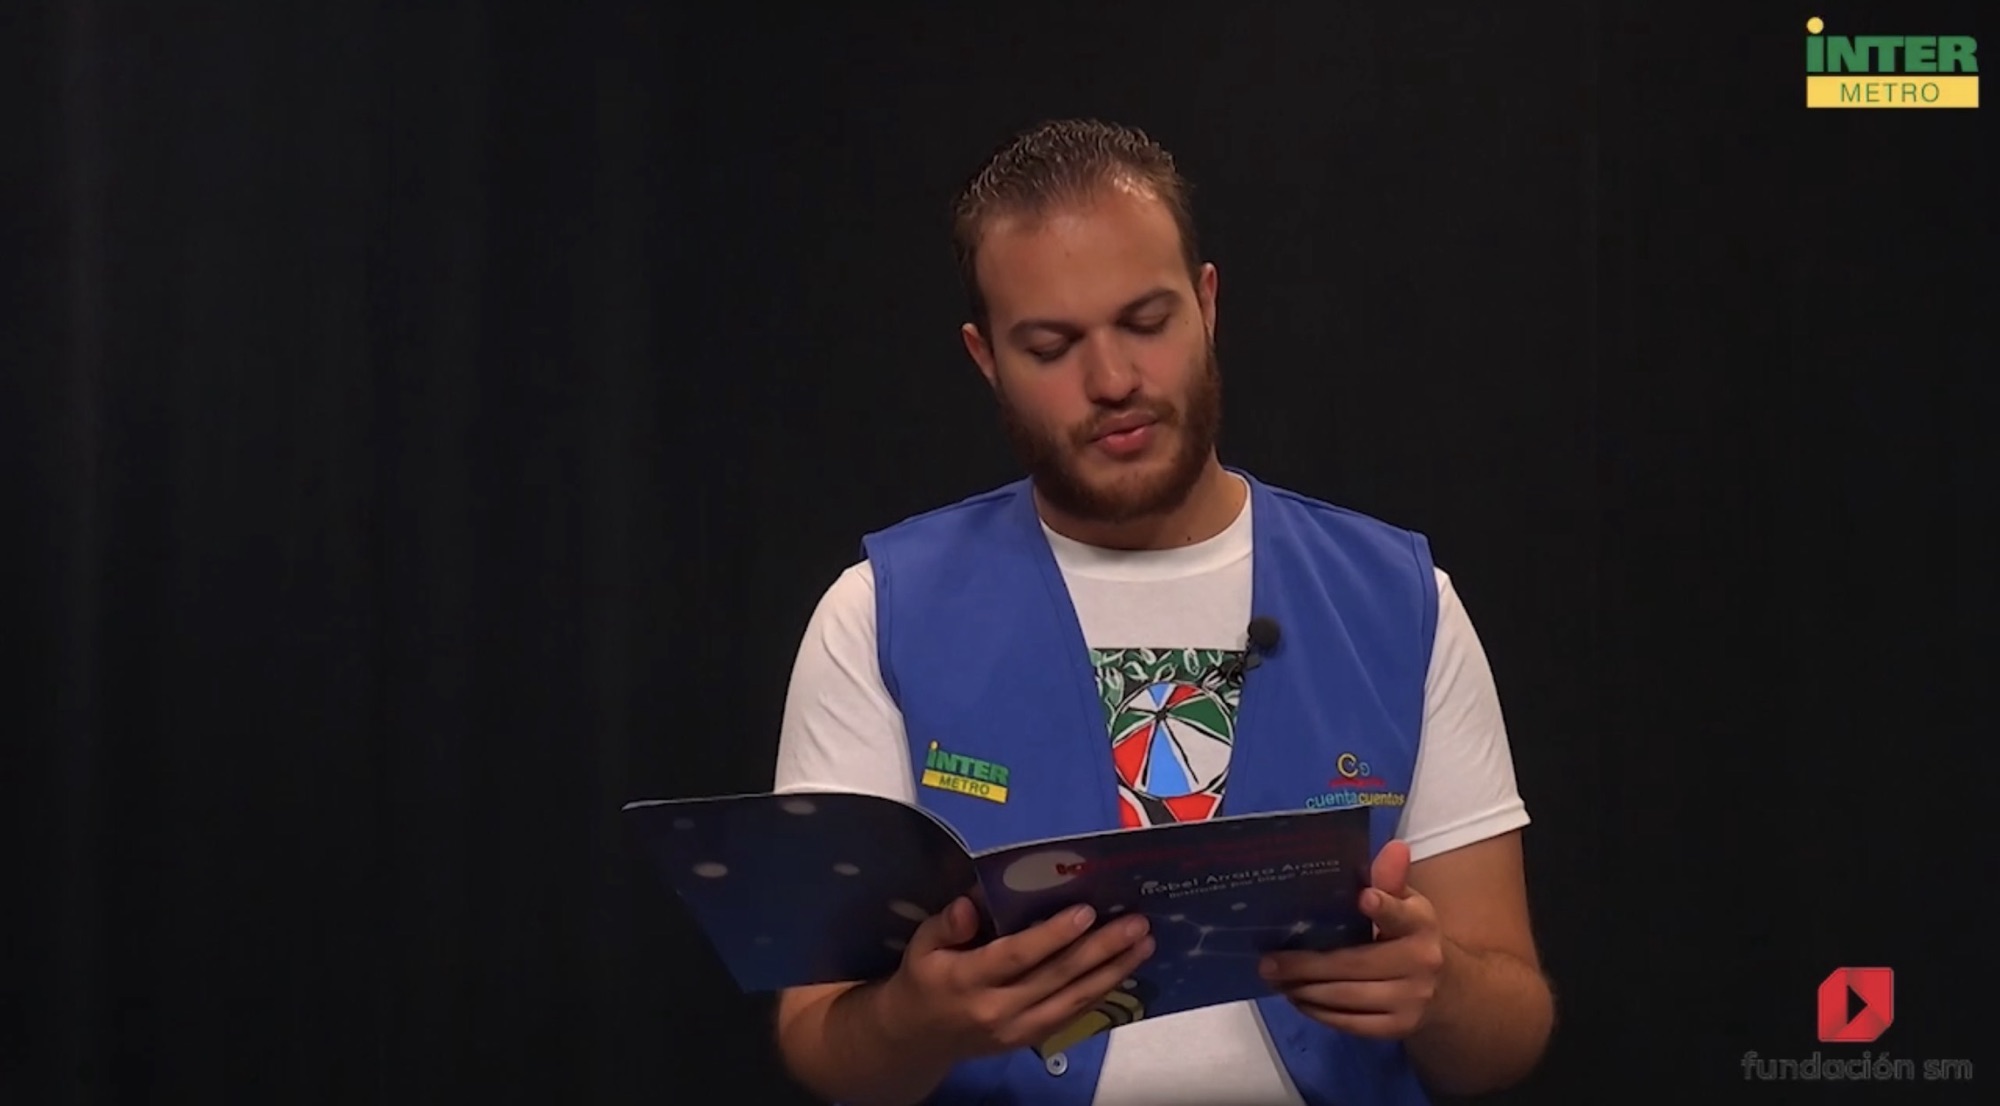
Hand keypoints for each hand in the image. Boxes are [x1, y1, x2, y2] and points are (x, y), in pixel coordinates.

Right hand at [878, 897, 1155, 1061]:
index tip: (1086, 911)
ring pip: (1073, 1000)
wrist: (917, 1038)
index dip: (1052, 935)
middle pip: (1056, 977)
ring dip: (1113, 972)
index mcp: (967, 979)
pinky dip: (1100, 993)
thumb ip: (946, 924)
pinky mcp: (1030, 1040)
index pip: (1016, 956)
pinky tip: (1123, 971)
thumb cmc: (923, 979)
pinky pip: (1072, 1015)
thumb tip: (970, 903)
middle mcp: (996, 1009)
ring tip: (1143, 945)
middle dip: (1100, 949)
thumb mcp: (921, 945)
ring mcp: (1017, 1029)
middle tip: (1136, 924)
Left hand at [1258, 840, 1444, 1037]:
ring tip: (1275, 980)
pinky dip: (1319, 1012)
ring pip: (1347, 997)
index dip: (1384, 908)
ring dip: (1304, 990)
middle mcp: (1421, 962)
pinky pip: (1350, 1023)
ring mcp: (1411, 1000)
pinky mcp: (1399, 1028)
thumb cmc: (1411, 936)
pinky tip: (1298, 999)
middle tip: (1268, 962)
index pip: (1401, 914)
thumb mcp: (1406, 904)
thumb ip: (1390, 880)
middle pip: (1355, 964)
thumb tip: (1394, 847)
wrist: (1448, 991)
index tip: (1365, 898)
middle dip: (1306, 965)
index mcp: (1419, 923)